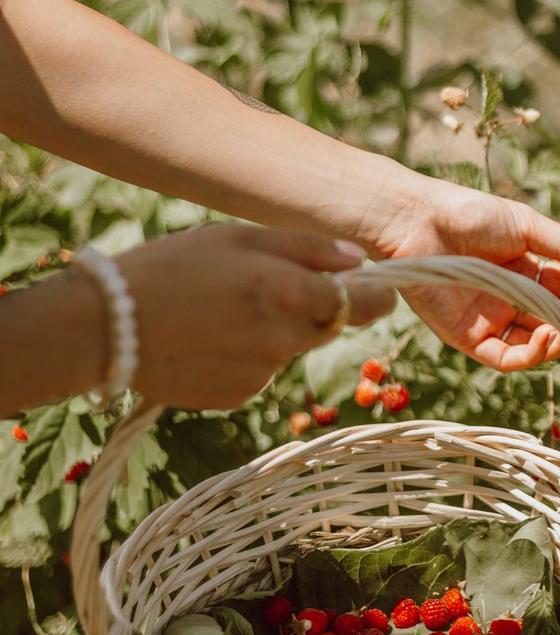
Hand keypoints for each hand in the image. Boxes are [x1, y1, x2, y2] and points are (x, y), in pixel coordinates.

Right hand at [118, 225, 393, 408]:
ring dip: (274, 331)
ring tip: (221, 310)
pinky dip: (246, 355)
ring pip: (290, 349)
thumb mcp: (238, 237)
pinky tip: (208, 338)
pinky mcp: (238, 397)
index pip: (365, 304)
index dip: (377, 296)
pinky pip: (260, 372)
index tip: (376, 288)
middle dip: (313, 309)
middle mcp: (284, 340)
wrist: (106, 326)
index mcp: (288, 293)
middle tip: (267, 287)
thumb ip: (307, 248)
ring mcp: (262, 375)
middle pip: (328, 327)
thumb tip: (361, 261)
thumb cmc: (171, 266)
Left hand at [371, 180, 559, 370]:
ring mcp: (490, 320)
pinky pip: (508, 358)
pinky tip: (547, 336)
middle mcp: (510, 298)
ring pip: (537, 344)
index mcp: (525, 269)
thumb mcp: (530, 227)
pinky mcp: (468, 338)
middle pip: (557, 320)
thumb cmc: (469, 214)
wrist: (416, 221)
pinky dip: (534, 354)